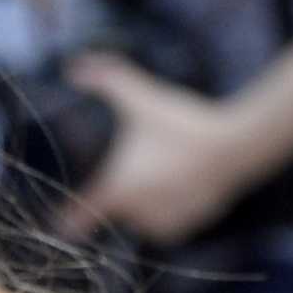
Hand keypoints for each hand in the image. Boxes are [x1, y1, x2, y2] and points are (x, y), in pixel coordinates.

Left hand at [58, 55, 252, 246]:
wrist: (233, 147)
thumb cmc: (181, 124)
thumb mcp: (140, 98)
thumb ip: (106, 79)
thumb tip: (72, 66)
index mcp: (117, 189)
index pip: (77, 218)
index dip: (67, 218)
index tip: (59, 220)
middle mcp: (136, 214)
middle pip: (115, 208)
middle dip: (122, 189)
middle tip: (141, 159)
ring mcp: (162, 224)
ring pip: (142, 215)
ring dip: (147, 199)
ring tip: (165, 167)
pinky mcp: (186, 226)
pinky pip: (167, 220)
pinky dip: (170, 206)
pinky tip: (182, 181)